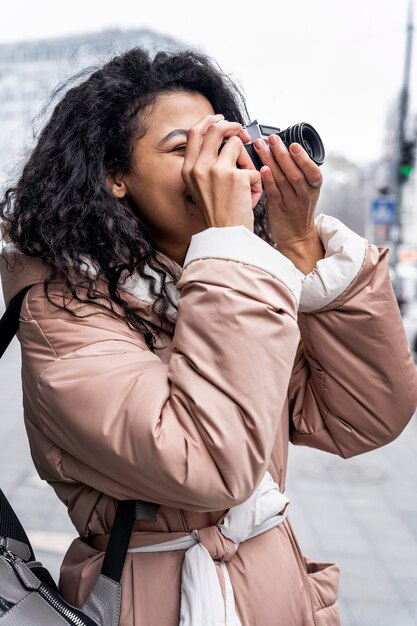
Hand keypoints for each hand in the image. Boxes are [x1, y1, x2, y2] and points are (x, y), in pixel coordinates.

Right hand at [182, 115, 262, 231]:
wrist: (225, 238)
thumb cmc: (218, 217)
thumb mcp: (201, 189)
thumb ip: (205, 166)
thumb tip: (224, 142)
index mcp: (188, 170)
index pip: (194, 132)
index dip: (209, 121)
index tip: (221, 119)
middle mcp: (199, 167)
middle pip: (215, 128)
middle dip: (233, 126)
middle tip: (243, 132)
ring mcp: (216, 170)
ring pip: (237, 144)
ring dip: (247, 161)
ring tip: (247, 183)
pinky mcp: (236, 177)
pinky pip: (253, 169)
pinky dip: (257, 184)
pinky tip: (250, 199)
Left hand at [253, 135, 323, 272]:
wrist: (296, 236)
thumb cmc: (298, 209)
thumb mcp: (306, 189)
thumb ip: (299, 171)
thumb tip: (284, 147)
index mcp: (314, 187)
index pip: (313, 171)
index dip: (303, 158)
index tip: (293, 144)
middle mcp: (304, 195)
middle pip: (295, 173)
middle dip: (282, 154)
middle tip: (272, 139)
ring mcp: (291, 203)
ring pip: (282, 180)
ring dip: (270, 161)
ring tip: (260, 146)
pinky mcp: (278, 209)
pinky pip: (273, 193)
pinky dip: (268, 180)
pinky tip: (261, 169)